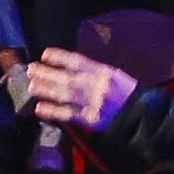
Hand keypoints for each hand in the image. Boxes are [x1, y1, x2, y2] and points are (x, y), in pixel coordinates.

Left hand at [26, 49, 140, 132]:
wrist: (142, 115)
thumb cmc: (125, 94)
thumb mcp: (113, 76)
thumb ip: (92, 72)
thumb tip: (66, 68)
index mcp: (104, 72)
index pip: (78, 61)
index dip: (60, 57)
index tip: (45, 54)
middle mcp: (98, 86)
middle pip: (68, 78)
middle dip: (47, 74)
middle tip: (31, 70)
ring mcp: (94, 103)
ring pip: (66, 95)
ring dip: (46, 90)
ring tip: (32, 86)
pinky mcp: (92, 119)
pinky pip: (69, 114)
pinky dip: (54, 111)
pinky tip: (40, 108)